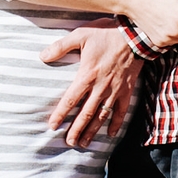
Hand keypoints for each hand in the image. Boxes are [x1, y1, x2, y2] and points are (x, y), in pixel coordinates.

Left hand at [41, 23, 143, 149]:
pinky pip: (121, 111)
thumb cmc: (106, 33)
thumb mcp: (80, 35)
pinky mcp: (127, 91)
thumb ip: (60, 47)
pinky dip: (116, 123)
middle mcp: (100, 87)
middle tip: (69, 143)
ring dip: (92, 131)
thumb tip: (42, 56)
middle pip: (85, 114)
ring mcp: (114, 91)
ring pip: (101, 116)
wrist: (135, 35)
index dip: (60, 114)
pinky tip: (110, 134)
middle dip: (76, 130)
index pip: (70, 100)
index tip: (53, 126)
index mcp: (87, 75)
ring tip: (84, 143)